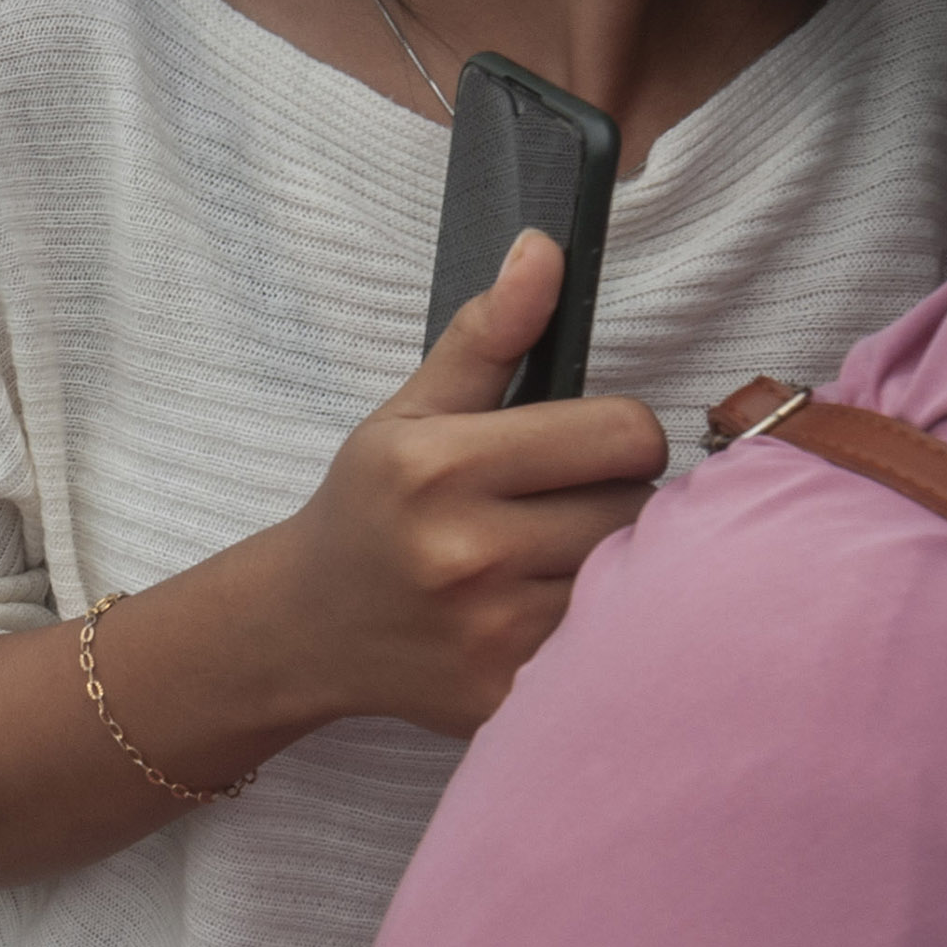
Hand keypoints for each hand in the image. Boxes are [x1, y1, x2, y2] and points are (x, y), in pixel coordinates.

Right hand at [248, 231, 667, 736]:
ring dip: (612, 569)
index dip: (615, 435)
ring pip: (636, 581)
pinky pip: (610, 649)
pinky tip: (544, 616)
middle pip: (641, 509)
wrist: (305, 627)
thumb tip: (546, 250)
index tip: (578, 450)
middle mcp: (464, 551)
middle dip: (611, 502)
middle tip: (559, 510)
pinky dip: (596, 634)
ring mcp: (490, 634)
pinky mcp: (510, 696)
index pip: (626, 433)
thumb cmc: (369, 507)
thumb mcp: (410, 410)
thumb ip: (488, 334)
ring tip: (554, 561)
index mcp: (439, 465)